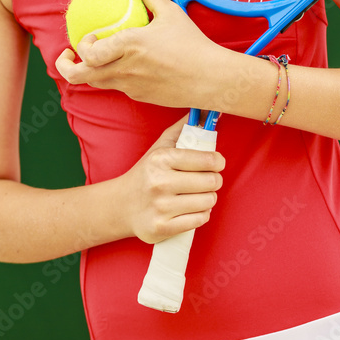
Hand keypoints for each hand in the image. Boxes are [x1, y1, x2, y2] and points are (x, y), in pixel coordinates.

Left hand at [55, 0, 225, 107]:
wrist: (211, 78)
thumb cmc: (192, 44)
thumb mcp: (171, 12)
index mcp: (130, 45)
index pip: (89, 53)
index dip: (82, 46)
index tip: (89, 37)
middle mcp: (125, 68)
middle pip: (80, 76)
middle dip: (65, 67)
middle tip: (67, 56)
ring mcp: (131, 86)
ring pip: (96, 83)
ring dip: (90, 71)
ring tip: (94, 59)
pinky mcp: (139, 96)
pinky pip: (118, 86)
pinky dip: (114, 76)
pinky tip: (127, 65)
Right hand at [116, 117, 225, 243]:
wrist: (121, 205)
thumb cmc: (146, 173)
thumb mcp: (159, 147)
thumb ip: (182, 129)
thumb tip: (203, 111)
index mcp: (161, 159)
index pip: (206, 160)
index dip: (218, 161)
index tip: (217, 163)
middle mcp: (160, 183)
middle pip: (211, 182)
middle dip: (214, 180)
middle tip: (207, 180)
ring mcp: (161, 207)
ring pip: (208, 202)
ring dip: (209, 198)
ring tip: (198, 194)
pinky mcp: (163, 228)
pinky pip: (200, 220)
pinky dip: (202, 214)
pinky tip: (192, 208)